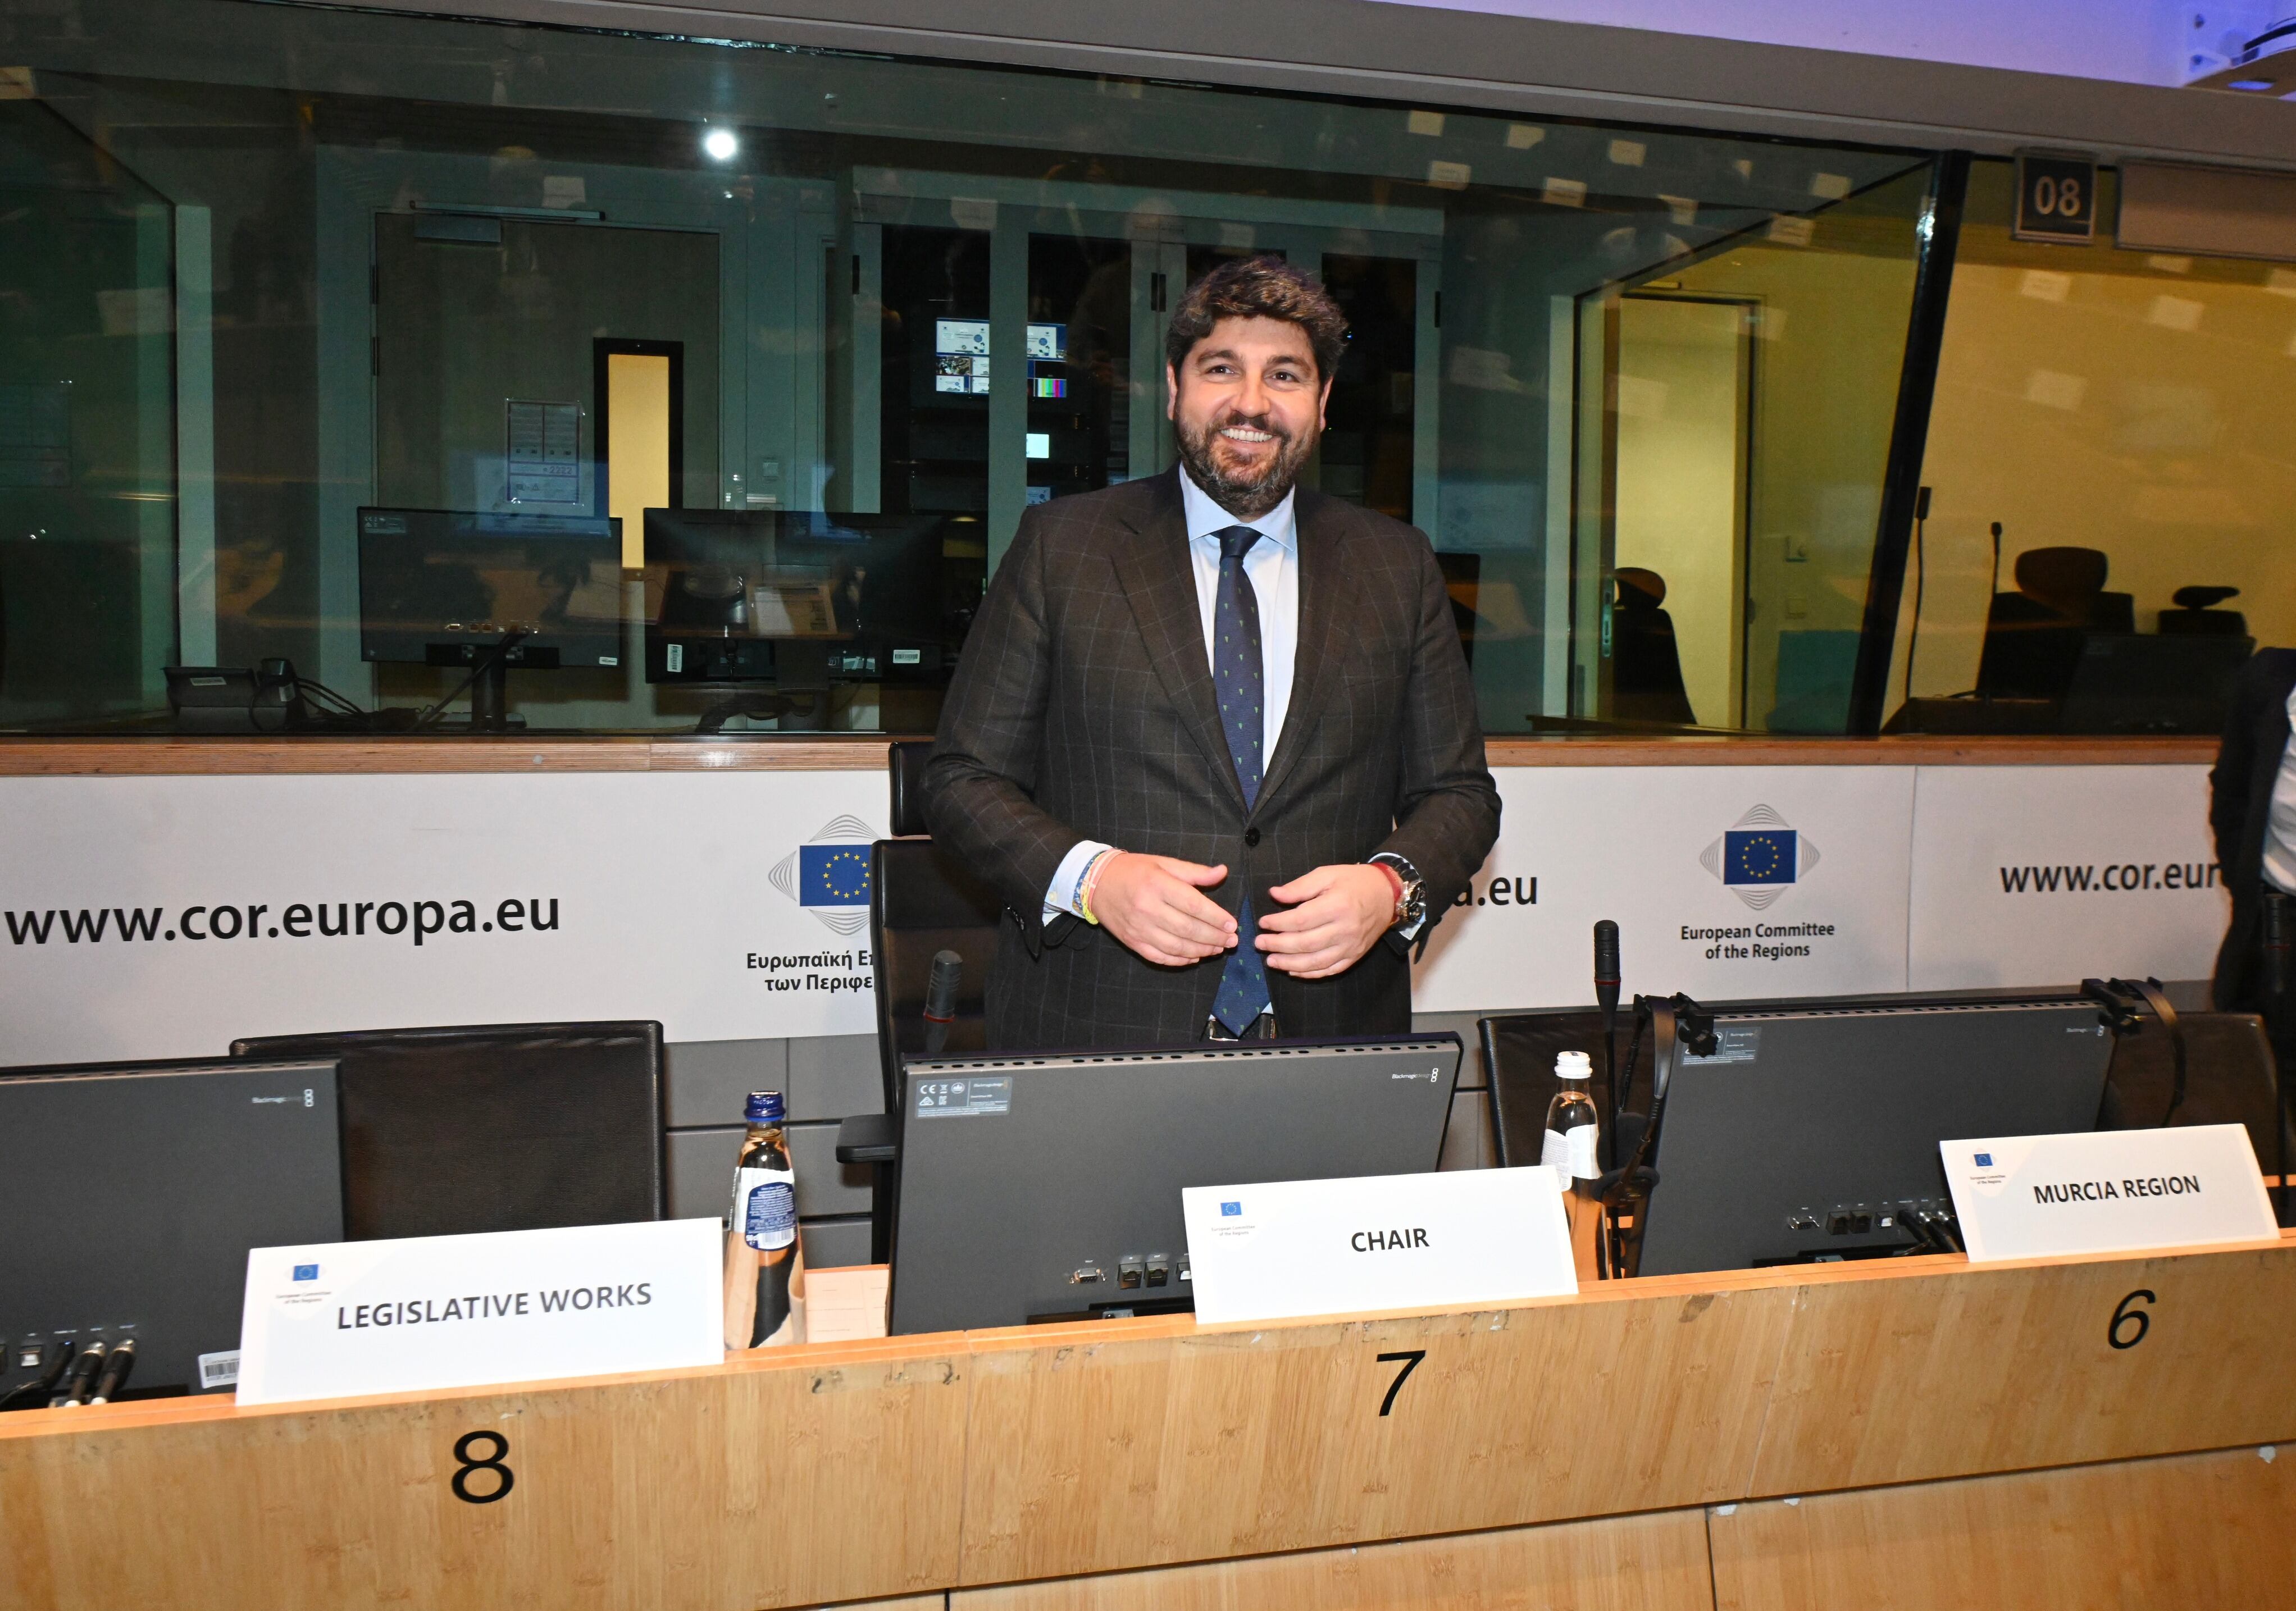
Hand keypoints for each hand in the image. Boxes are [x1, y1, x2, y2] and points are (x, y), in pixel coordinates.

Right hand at [1090, 853, 1238, 967]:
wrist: (1095, 883)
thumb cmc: (1133, 870)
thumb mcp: (1163, 863)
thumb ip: (1194, 872)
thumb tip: (1222, 872)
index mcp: (1157, 885)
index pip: (1194, 905)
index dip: (1216, 918)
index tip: (1233, 925)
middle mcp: (1148, 908)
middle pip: (1188, 929)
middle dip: (1214, 938)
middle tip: (1232, 941)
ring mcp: (1139, 928)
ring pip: (1177, 947)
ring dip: (1202, 950)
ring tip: (1218, 949)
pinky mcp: (1132, 942)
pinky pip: (1160, 957)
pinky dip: (1180, 960)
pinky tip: (1195, 957)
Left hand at [1257, 864, 1393, 978]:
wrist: (1388, 894)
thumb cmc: (1355, 881)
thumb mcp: (1327, 874)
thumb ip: (1300, 886)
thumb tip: (1274, 895)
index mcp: (1336, 906)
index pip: (1300, 920)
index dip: (1278, 924)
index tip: (1262, 922)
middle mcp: (1344, 929)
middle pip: (1305, 943)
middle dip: (1278, 945)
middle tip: (1259, 943)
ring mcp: (1351, 946)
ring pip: (1316, 962)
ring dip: (1290, 964)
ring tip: (1271, 961)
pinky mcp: (1355, 956)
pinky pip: (1330, 970)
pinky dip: (1310, 974)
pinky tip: (1293, 971)